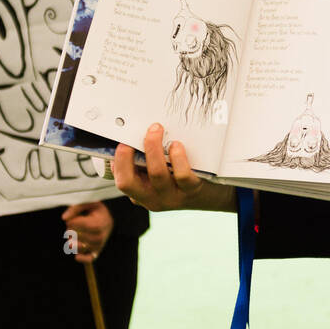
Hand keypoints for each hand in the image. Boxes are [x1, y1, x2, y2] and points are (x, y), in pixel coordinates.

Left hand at [62, 201, 113, 262]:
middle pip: (78, 236)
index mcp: (100, 222)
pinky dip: (82, 258)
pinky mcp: (96, 252)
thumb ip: (76, 207)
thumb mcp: (88, 202)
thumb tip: (64, 218)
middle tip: (72, 226)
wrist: (106, 219)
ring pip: (80, 247)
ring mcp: (98, 245)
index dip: (72, 221)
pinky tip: (76, 256)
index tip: (72, 218)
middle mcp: (100, 236)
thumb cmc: (95, 210)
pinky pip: (89, 259)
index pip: (80, 224)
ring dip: (72, 242)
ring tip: (74, 235)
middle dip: (70, 231)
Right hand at [113, 124, 232, 212]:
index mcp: (141, 194)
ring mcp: (172, 196)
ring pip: (156, 174)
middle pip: (129, 182)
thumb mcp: (159, 175)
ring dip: (153, 148)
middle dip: (126, 157)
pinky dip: (178, 157)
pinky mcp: (191, 191)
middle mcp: (153, 198)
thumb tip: (133, 134)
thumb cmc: (180, 180)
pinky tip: (177, 145)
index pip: (121, 182)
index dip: (117, 163)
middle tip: (131, 137)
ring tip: (155, 130)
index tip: (120, 142)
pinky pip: (182, 175)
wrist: (212, 195)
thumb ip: (145, 162)